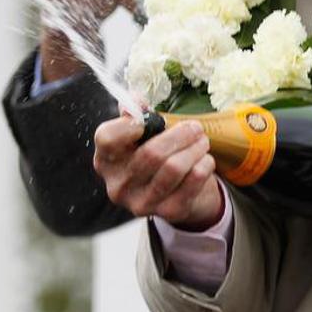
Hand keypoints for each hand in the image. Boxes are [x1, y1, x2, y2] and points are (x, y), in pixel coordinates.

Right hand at [93, 115, 223, 229]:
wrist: (175, 193)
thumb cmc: (154, 155)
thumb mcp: (141, 135)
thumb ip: (136, 114)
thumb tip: (135, 100)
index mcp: (106, 160)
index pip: (106, 139)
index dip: (126, 125)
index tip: (147, 120)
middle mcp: (119, 185)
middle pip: (151, 152)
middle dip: (180, 134)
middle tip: (195, 127)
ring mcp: (142, 202)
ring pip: (174, 167)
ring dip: (195, 148)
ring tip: (202, 140)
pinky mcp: (169, 211)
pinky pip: (193, 180)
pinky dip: (204, 164)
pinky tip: (204, 159)